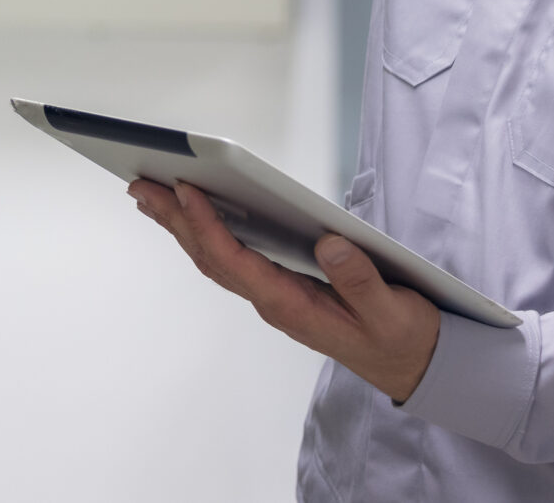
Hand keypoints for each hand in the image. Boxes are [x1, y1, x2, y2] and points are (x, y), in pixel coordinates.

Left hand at [130, 179, 440, 403]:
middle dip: (174, 220)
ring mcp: (274, 297)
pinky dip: (206, 235)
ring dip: (182, 226)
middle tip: (139, 185)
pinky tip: (192, 218)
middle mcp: (274, 301)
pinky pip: (233, 259)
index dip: (207, 224)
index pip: (236, 261)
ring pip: (216, 258)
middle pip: (211, 256)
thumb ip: (362, 283)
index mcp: (292, 306)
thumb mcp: (393, 314)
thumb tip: (330, 245)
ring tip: (150, 195)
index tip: (185, 189)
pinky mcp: (283, 289)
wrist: (414, 367)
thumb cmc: (402, 339)